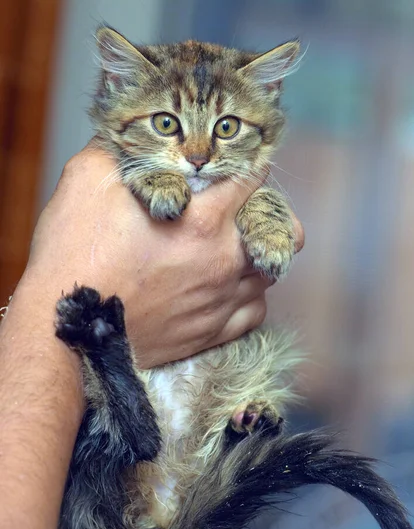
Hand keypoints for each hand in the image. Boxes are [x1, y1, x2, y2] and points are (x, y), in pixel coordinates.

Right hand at [23, 142, 303, 368]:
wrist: (66, 328)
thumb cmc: (74, 256)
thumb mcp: (88, 181)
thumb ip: (120, 149)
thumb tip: (133, 132)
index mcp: (203, 220)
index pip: (251, 179)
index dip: (247, 164)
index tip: (241, 163)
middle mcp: (223, 261)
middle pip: (281, 230)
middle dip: (268, 212)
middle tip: (245, 210)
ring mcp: (221, 300)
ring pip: (269, 273)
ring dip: (258, 255)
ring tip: (234, 248)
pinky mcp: (212, 333)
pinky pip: (254, 312)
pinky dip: (249, 296)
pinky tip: (230, 287)